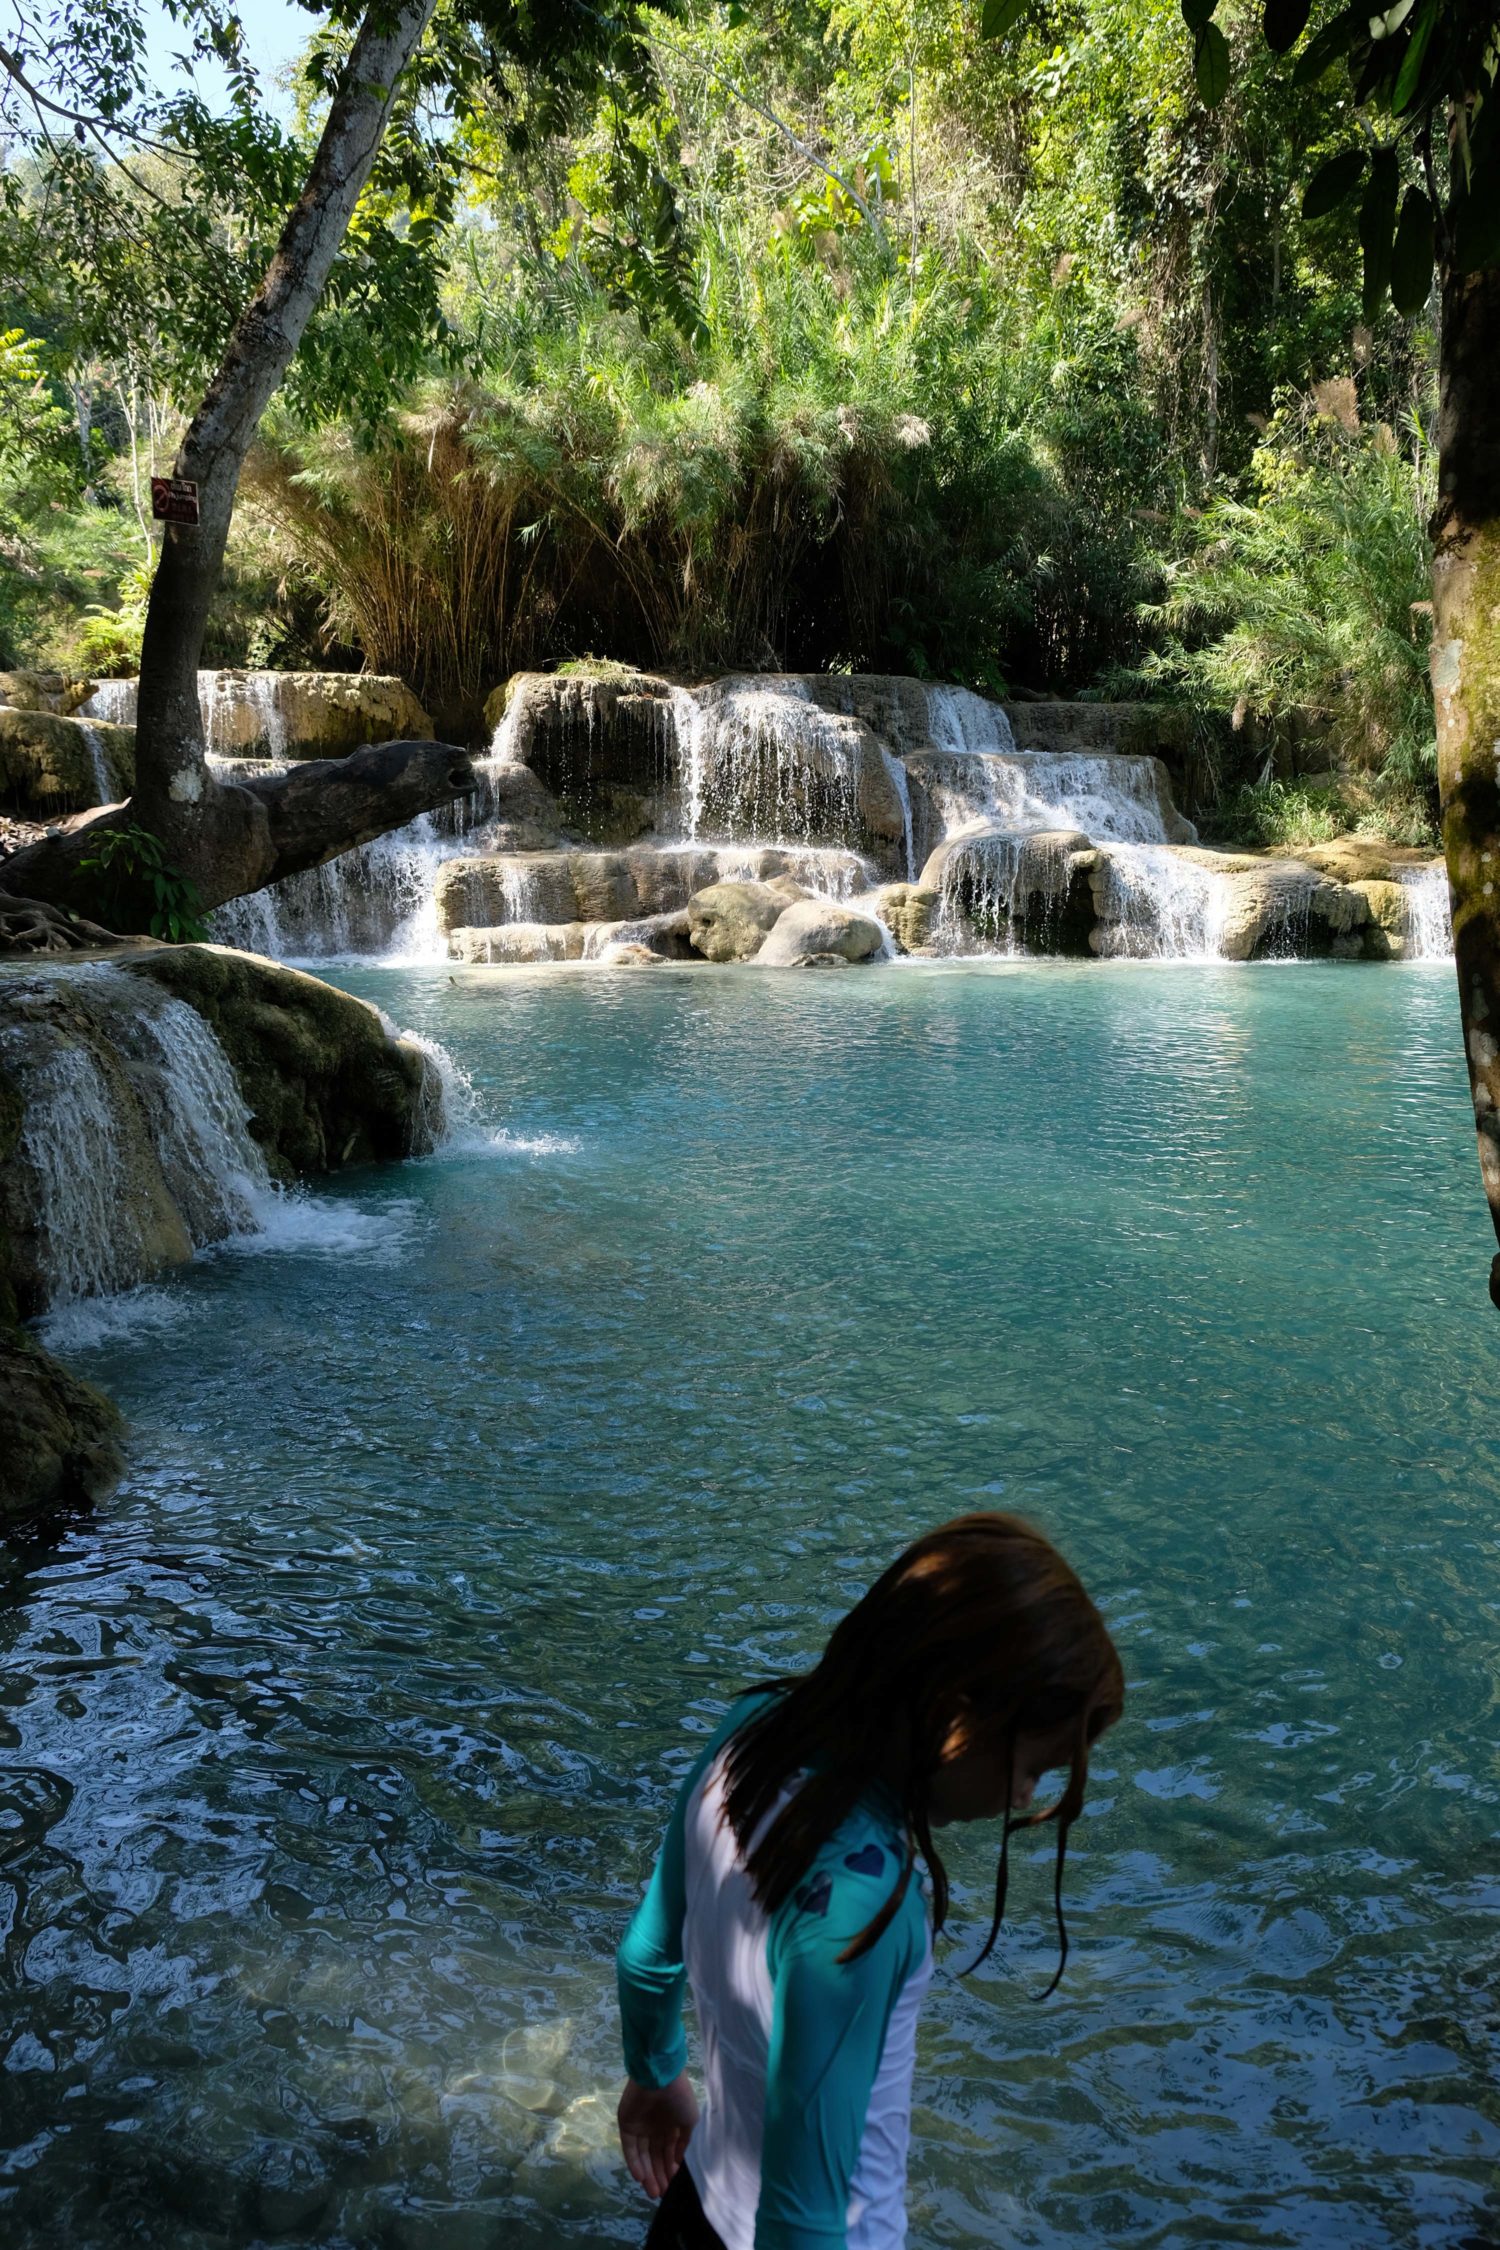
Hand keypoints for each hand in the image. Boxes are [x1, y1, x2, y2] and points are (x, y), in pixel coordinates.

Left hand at [617, 2071, 698, 2199]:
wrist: (660, 2078)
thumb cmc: (679, 2097)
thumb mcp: (689, 2121)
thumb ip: (684, 2142)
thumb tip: (678, 2162)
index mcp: (669, 2126)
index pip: (667, 2153)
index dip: (669, 2170)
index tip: (671, 2187)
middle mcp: (654, 2129)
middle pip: (654, 2157)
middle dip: (657, 2176)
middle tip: (660, 2194)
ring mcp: (639, 2128)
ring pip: (642, 2156)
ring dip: (647, 2174)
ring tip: (652, 2191)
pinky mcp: (626, 2126)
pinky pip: (630, 2148)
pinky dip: (634, 2163)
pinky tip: (641, 2178)